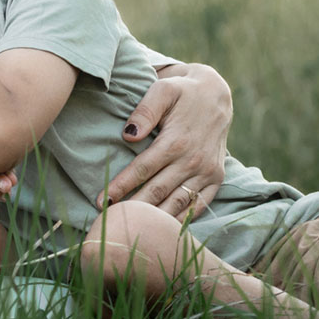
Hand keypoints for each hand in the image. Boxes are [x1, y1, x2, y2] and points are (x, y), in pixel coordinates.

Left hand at [96, 61, 232, 216]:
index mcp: (176, 141)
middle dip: (132, 208)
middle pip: (157, 192)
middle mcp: (193, 161)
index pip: (142, 170)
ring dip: (155, 219)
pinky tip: (164, 229)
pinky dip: (182, 219)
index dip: (121, 186)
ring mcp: (207, 172)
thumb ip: (145, 110)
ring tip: (132, 229)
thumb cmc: (182, 92)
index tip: (101, 200)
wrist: (217, 95)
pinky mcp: (216, 178)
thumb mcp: (163, 89)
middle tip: (109, 221)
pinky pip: (199, 205)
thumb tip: (128, 134)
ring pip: (177, 204)